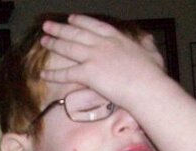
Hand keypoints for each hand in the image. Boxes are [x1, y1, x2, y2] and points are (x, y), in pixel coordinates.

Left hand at [39, 14, 166, 107]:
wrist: (146, 87)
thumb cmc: (152, 74)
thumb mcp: (152, 53)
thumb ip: (147, 45)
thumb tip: (149, 41)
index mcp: (117, 38)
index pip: (94, 26)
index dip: (80, 22)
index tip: (71, 19)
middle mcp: (102, 44)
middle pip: (76, 34)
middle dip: (60, 29)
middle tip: (48, 26)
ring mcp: (94, 57)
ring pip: (68, 48)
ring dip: (54, 44)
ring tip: (43, 40)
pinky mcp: (88, 73)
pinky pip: (66, 73)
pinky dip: (53, 74)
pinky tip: (43, 73)